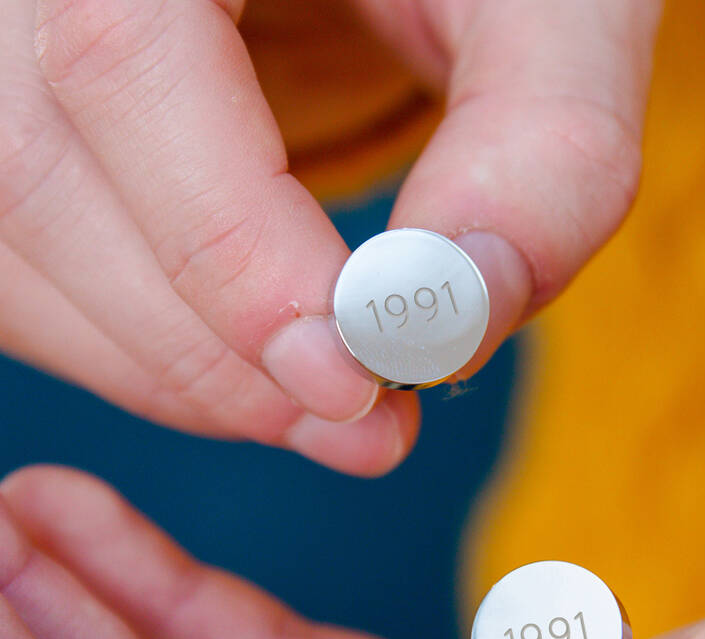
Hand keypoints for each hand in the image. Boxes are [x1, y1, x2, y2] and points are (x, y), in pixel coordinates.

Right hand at [0, 0, 659, 473]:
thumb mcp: (549, 10)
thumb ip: (541, 142)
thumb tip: (456, 313)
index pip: (121, 58)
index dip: (229, 250)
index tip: (352, 381)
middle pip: (38, 173)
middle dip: (209, 350)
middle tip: (359, 428)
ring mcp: (4, 43)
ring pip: (14, 246)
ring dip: (172, 371)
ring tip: (321, 408)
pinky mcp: (20, 122)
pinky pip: (22, 270)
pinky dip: (135, 351)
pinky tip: (245, 374)